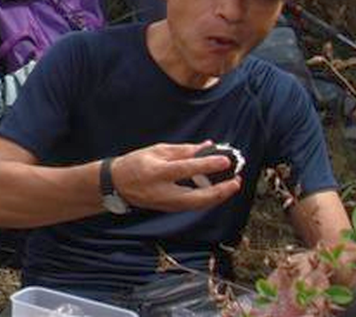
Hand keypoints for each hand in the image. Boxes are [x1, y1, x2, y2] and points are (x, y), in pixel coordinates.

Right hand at [111, 141, 241, 212]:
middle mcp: (164, 192)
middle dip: (221, 191)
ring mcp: (168, 204)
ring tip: (232, 185)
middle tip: (236, 181)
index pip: (186, 169)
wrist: (118, 184)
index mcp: (157, 172)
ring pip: (200, 205)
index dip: (206, 164)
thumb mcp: (156, 151)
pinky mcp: (171, 209)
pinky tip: (218, 190)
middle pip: (198, 197)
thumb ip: (183, 150)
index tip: (224, 159)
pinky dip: (209, 199)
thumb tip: (208, 146)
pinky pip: (195, 205)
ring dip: (219, 196)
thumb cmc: (136, 163)